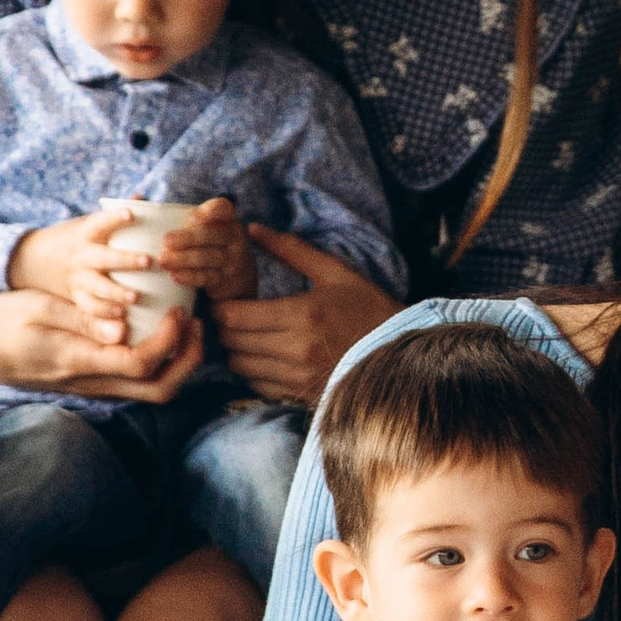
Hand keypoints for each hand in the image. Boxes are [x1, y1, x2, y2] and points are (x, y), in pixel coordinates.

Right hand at [0, 287, 201, 401]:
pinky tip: (160, 330)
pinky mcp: (96, 381)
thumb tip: (122, 328)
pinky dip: (162, 360)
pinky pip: (140, 380)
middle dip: (189, 360)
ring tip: (185, 324)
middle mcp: (94, 382)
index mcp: (80, 361)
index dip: (170, 341)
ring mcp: (96, 386)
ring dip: (179, 361)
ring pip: (153, 390)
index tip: (178, 311)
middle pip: (161, 389)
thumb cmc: (2, 323)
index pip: (142, 363)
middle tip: (195, 322)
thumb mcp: (36, 307)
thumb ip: (80, 318)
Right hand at [7, 206, 161, 329]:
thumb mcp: (87, 224)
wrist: (32, 261)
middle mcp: (81, 256)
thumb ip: (114, 214)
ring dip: (116, 293)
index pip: (99, 222)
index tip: (131, 214)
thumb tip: (143, 198)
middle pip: (103, 257)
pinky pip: (89, 309)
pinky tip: (122, 321)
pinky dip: (104, 315)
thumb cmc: (73, 240)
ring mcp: (78, 279)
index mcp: (85, 233)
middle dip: (125, 260)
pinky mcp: (76, 298)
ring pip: (96, 287)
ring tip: (134, 298)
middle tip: (149, 261)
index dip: (114, 218)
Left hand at [151, 195, 257, 304]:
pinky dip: (191, 277)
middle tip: (166, 241)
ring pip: (210, 258)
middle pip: (214, 235)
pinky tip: (175, 276)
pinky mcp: (227, 280)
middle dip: (189, 238)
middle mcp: (234, 238)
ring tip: (163, 260)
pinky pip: (209, 278)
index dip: (210, 211)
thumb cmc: (207, 245)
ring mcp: (233, 260)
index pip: (223, 209)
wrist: (236, 278)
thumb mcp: (203, 229)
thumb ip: (175, 216)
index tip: (190, 217)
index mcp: (226, 220)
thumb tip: (136, 197)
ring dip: (185, 259)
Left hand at [211, 227, 401, 408]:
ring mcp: (298, 375)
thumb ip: (290, 249)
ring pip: (239, 365)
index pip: (234, 316)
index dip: (221, 308)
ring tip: (250, 336)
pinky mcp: (300, 392)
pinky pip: (257, 384)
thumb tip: (252, 229)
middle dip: (226, 328)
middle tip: (235, 317)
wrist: (399, 350)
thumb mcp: (334, 272)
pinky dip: (253, 371)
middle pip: (231, 342)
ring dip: (237, 350)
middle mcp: (295, 348)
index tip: (227, 300)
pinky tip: (266, 356)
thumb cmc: (367, 306)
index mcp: (301, 313)